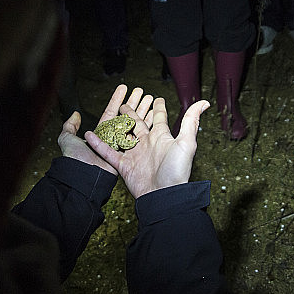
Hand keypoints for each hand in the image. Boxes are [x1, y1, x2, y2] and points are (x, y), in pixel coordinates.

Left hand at [58, 84, 144, 174]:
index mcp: (101, 133)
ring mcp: (123, 145)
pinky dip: (147, 126)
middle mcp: (113, 138)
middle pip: (126, 116)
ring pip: (136, 124)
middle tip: (142, 91)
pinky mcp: (131, 152)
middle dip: (135, 103)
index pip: (111, 112)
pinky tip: (153, 115)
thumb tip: (74, 114)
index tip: (124, 88)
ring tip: (150, 99)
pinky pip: (140, 136)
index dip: (118, 99)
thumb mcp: (67, 139)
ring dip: (143, 111)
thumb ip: (69, 126)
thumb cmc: (76, 158)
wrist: (85, 175)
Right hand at [86, 86, 209, 198]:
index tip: (156, 98)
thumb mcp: (187, 142)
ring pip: (122, 136)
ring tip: (108, 114)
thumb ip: (191, 121)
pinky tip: (88, 134)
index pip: (159, 118)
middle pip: (137, 124)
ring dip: (114, 126)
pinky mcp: (123, 165)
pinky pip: (109, 152)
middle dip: (132, 114)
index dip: (158, 108)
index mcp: (161, 138)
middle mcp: (147, 144)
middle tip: (125, 103)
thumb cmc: (177, 171)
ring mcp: (135, 155)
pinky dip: (99, 144)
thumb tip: (205, 102)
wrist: (163, 195)